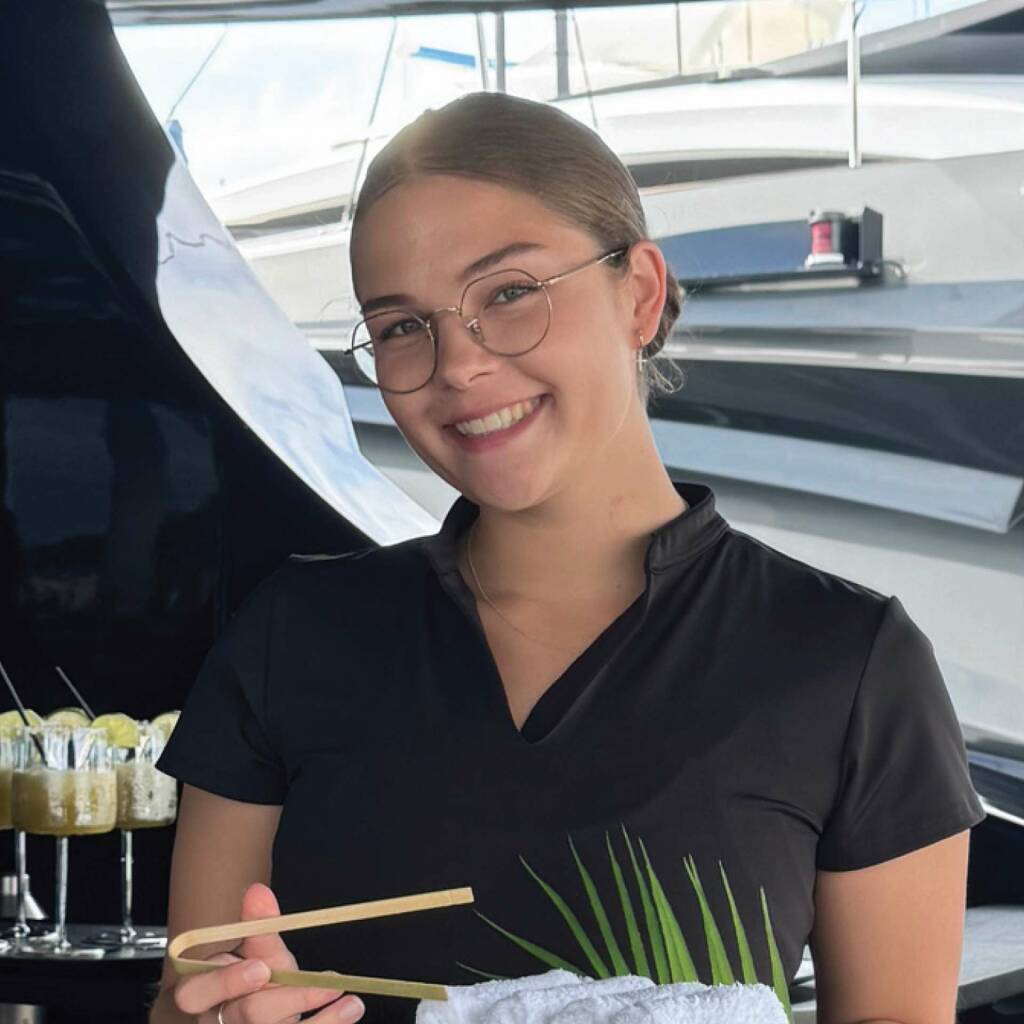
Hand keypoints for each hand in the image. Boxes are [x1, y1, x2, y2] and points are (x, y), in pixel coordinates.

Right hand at [173, 882, 365, 1023]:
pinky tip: (351, 1009)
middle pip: (244, 1016)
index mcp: (205, 993)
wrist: (272, 1016)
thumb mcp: (261, 953)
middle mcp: (218, 1022)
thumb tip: (257, 891)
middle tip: (320, 986)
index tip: (261, 967)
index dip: (225, 983)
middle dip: (283, 1000)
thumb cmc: (259, 982)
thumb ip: (259, 927)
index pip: (194, 993)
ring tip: (351, 1000)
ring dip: (321, 1019)